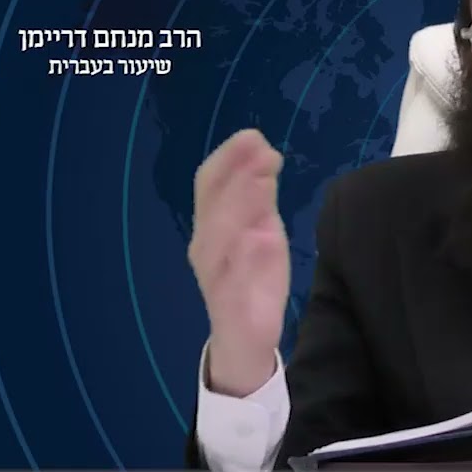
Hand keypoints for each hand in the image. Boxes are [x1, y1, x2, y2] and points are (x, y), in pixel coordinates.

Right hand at [188, 129, 289, 395]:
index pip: (210, 184)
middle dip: (235, 175)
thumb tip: (265, 154)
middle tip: (262, 150)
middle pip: (212, 205)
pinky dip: (247, 258)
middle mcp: (206, 246)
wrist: (247, 335)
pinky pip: (233, 280)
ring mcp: (215, 275)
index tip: (253, 136)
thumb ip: (260, 197)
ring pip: (218, 238)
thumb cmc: (252, 276)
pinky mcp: (229, 304)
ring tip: (262, 183)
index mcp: (211, 225)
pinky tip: (263, 239)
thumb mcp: (260, 229)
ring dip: (239, 207)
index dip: (228, 158)